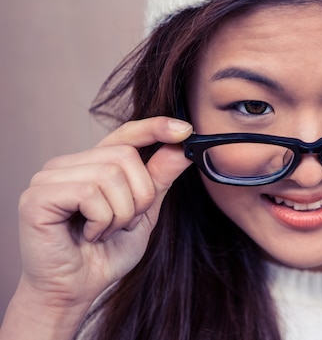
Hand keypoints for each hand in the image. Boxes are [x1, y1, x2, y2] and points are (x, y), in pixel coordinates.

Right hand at [0, 116, 192, 338]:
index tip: (185, 130)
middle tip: (124, 223)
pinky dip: (101, 220)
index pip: (126, 134)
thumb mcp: (143, 213)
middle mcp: (68, 164)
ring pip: (110, 174)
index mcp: (92, 164)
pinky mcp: (38, 197)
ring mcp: (49, 178)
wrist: (76, 291)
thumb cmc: (105, 254)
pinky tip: (89, 236)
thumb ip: (159, 178)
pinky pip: (89, 193)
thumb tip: (183, 146)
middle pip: (126, 156)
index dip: (155, 128)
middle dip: (139, 196)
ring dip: (120, 214)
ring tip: (104, 232)